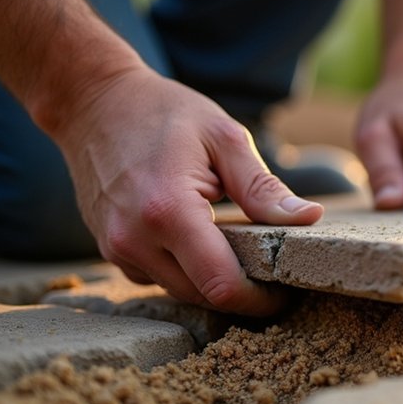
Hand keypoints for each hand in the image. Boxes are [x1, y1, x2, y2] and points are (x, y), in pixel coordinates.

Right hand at [54, 67, 322, 315]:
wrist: (93, 103)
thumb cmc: (163, 112)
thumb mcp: (224, 137)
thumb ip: (263, 187)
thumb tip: (309, 218)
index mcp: (169, 211)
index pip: (222, 284)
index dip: (261, 300)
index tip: (287, 292)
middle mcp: (135, 240)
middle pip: (203, 296)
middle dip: (244, 294)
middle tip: (277, 274)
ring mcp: (117, 249)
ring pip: (181, 291)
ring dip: (215, 282)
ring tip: (246, 254)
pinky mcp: (111, 250)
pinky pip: (160, 277)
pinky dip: (187, 269)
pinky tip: (206, 242)